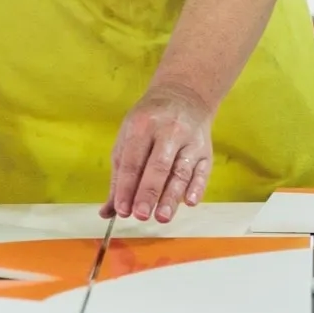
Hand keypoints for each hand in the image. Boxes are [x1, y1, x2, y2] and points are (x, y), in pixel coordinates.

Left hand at [100, 82, 212, 223]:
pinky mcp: (206, 150)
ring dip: (172, 196)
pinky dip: (197, 187)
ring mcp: (190, 141)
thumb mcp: (128, 139)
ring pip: (181, 171)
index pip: (132, 161)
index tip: (122, 210)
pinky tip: (190, 202)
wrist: (184, 95)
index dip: (126, 186)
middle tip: (140, 215)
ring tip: (162, 216)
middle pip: (158, 165)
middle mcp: (168, 131)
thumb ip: (119, 176)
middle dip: (148, 192)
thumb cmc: (149, 122)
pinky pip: (203, 171)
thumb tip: (107, 212)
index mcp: (142, 126)